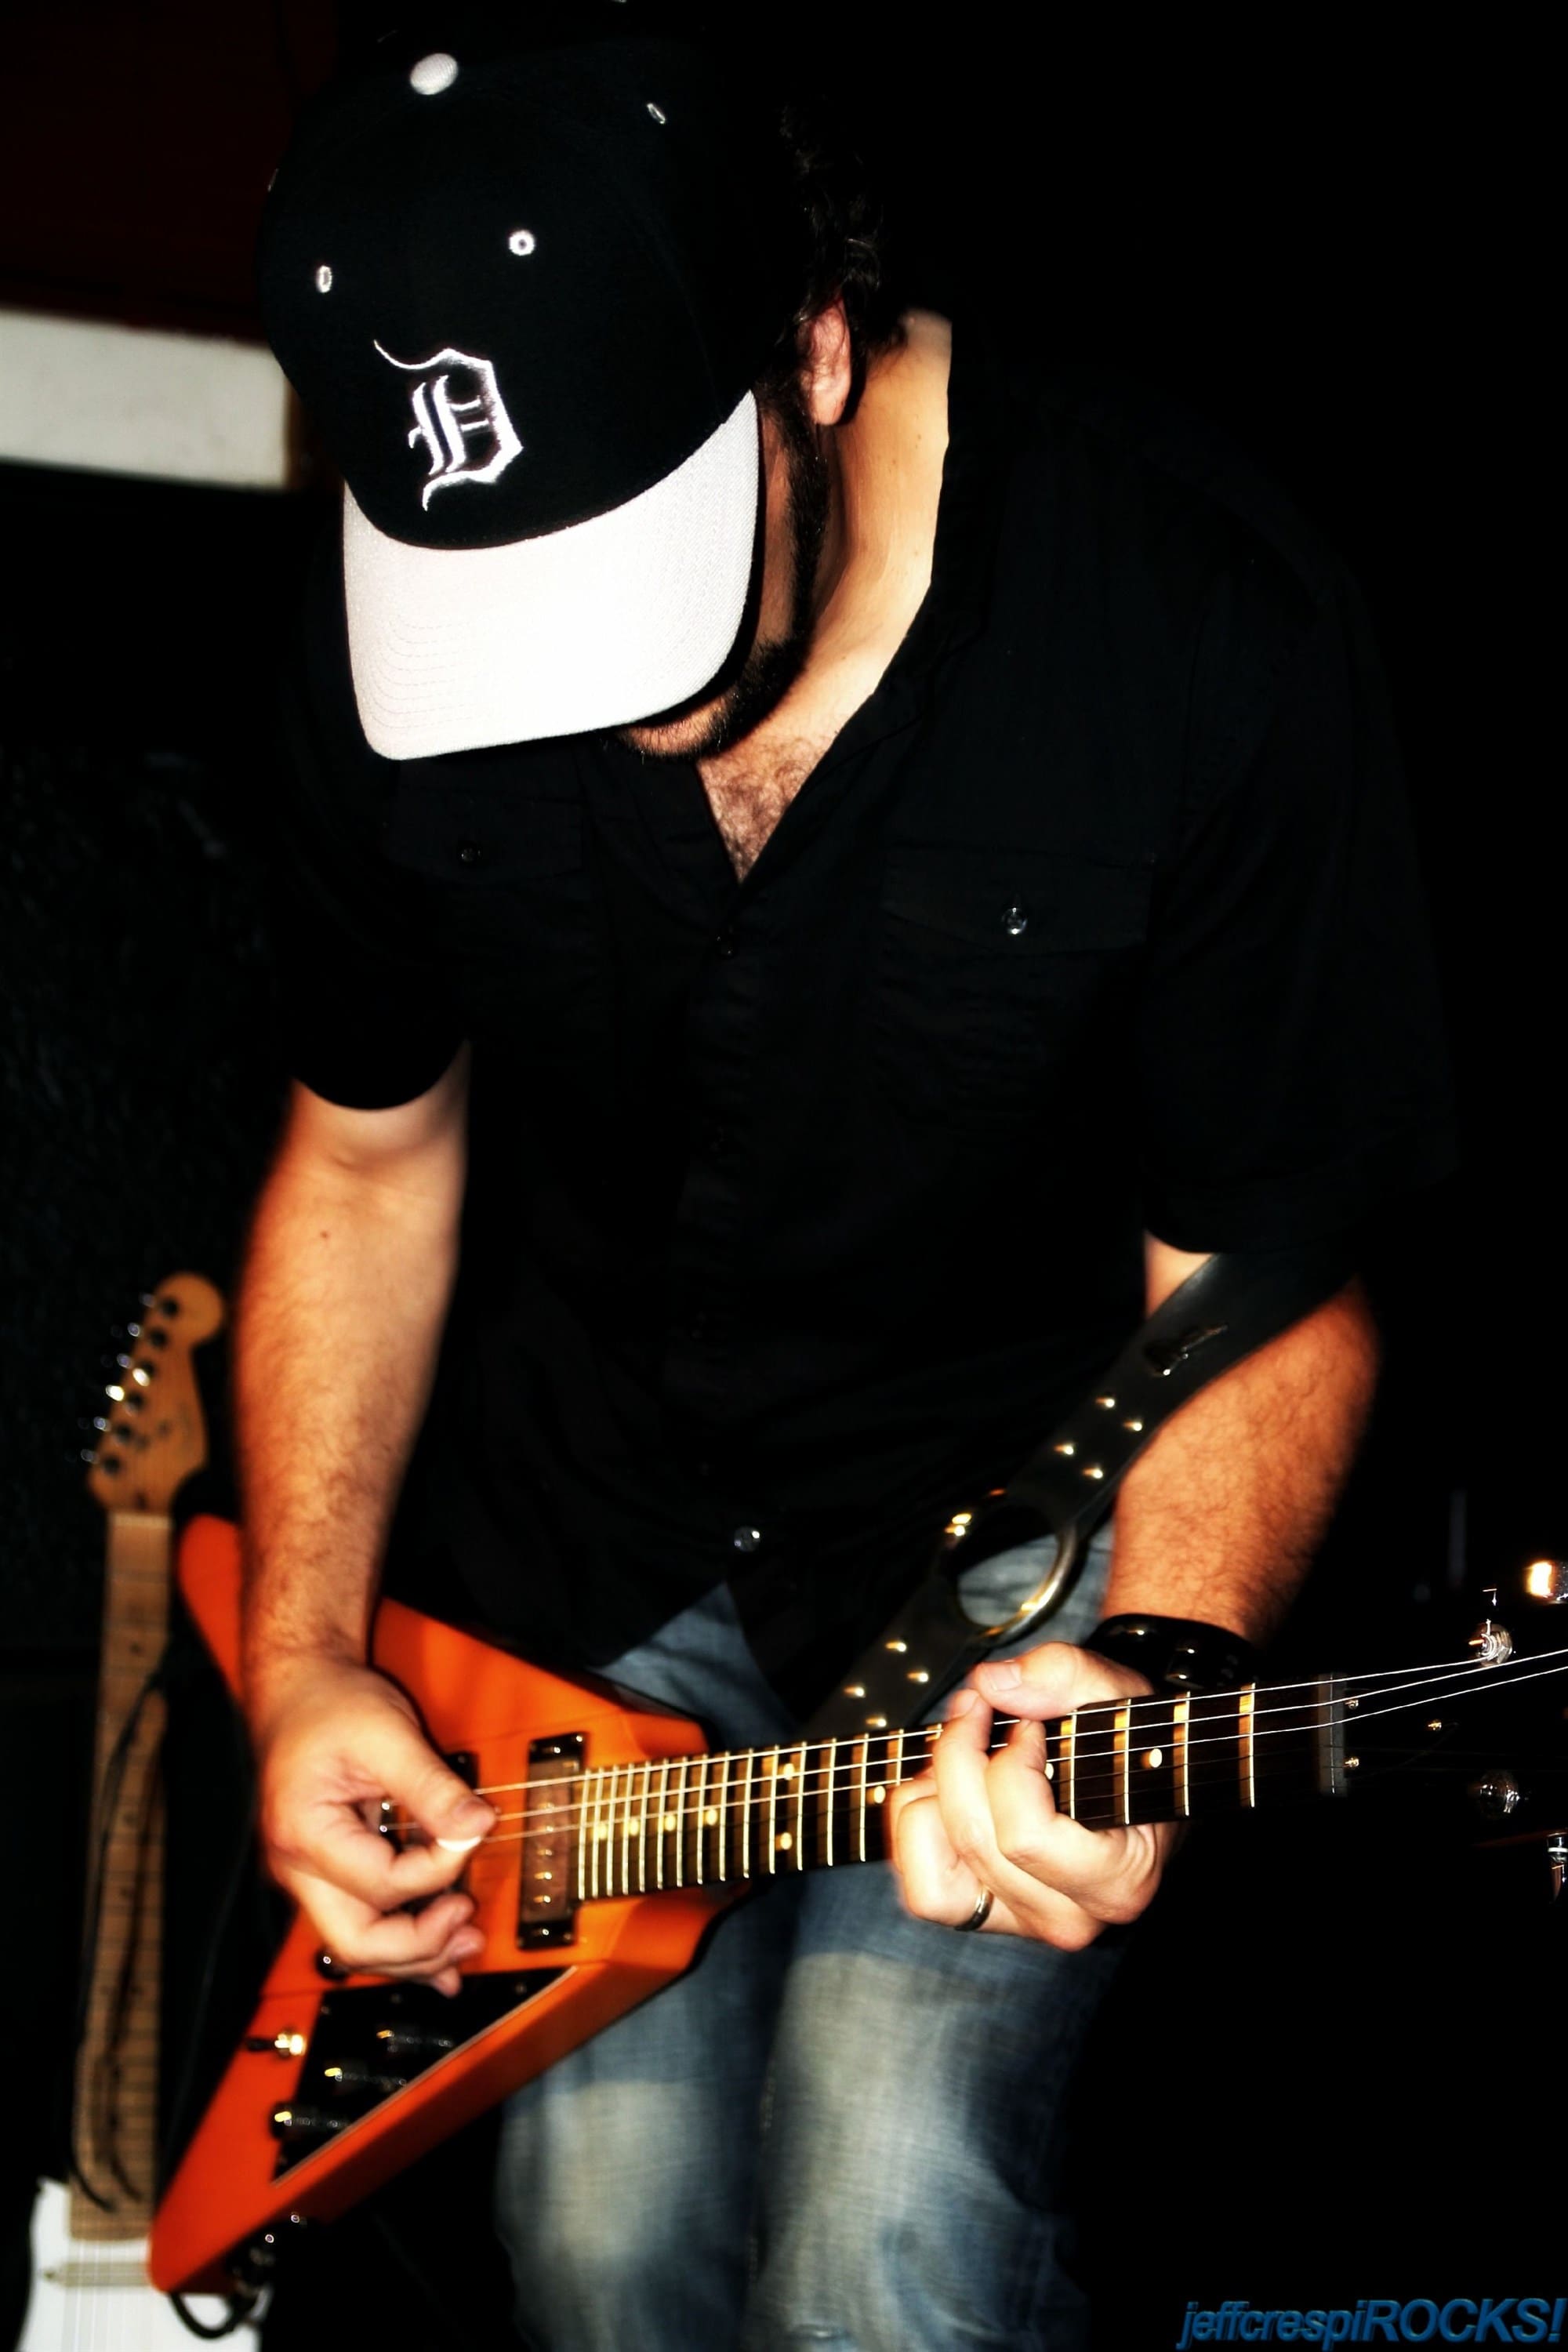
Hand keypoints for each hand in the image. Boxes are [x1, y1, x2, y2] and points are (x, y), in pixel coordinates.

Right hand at [250, 1655, 495, 1994]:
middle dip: (418, 1949)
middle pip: (356, 1944)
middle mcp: (298, 1866)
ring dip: (413, 1954)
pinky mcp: (329, 1869)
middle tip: (469, 1930)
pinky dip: (400, 1936)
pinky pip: (362, 1917)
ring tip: (463, 1947)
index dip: (437, 1869)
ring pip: (358, 1943)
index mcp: (305, 1834)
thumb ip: (433, 1786)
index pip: (382, 1884)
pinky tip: (436, 1947)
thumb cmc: (328, 1704)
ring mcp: (309, 1874)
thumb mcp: (388, 1734)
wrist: (298, 1687)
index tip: (470, 1833)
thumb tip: (478, 1824)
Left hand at [886, 1642, 1177, 1947]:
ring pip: (932, 1868)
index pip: (1025, 1835)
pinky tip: (944, 1790)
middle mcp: (1068, 1918)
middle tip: (977, 1710)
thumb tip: (991, 1685)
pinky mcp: (981, 1916)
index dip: (1011, 1766)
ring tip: (966, 1758)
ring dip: (933, 1796)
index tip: (1027, 1727)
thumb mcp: (1118, 1695)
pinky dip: (916, 1829)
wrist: (1131, 1788)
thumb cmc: (1128, 1748)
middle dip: (960, 1755)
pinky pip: (920, 1887)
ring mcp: (1020, 1922)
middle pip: (973, 1839)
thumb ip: (1067, 1675)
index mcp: (1117, 1880)